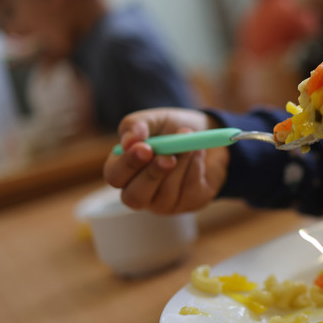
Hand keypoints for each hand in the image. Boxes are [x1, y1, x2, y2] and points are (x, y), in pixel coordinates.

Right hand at [104, 108, 229, 213]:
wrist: (207, 133)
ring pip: (166, 193)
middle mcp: (140, 192)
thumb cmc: (172, 128)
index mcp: (124, 171)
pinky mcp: (189, 203)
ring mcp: (165, 202)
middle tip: (169, 157)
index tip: (145, 148)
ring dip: (181, 164)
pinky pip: (190, 190)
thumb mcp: (153, 120)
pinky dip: (196, 167)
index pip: (115, 177)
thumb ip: (136, 125)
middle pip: (135, 197)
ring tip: (190, 142)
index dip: (128, 165)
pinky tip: (198, 152)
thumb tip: (129, 140)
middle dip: (152, 175)